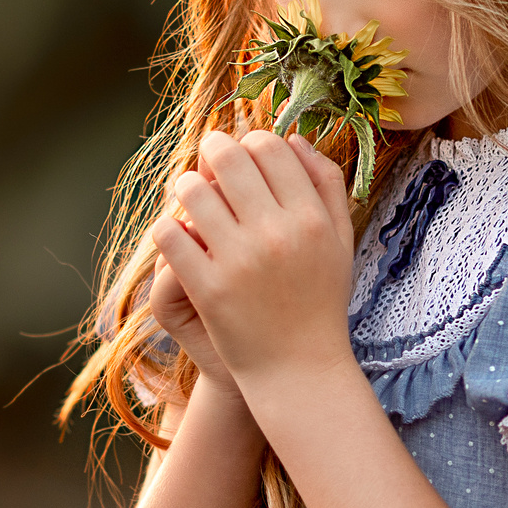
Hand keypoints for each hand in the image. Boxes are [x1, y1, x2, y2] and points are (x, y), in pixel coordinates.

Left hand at [147, 129, 357, 398]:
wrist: (298, 370)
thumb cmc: (320, 301)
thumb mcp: (339, 240)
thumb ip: (326, 184)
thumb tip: (295, 138)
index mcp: (310, 217)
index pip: (270, 147)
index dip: (250, 141)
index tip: (242, 153)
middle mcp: (276, 233)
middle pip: (229, 158)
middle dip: (211, 151)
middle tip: (207, 163)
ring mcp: (239, 260)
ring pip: (192, 190)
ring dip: (186, 187)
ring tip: (191, 199)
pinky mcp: (208, 288)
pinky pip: (170, 235)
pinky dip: (168, 228)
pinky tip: (179, 237)